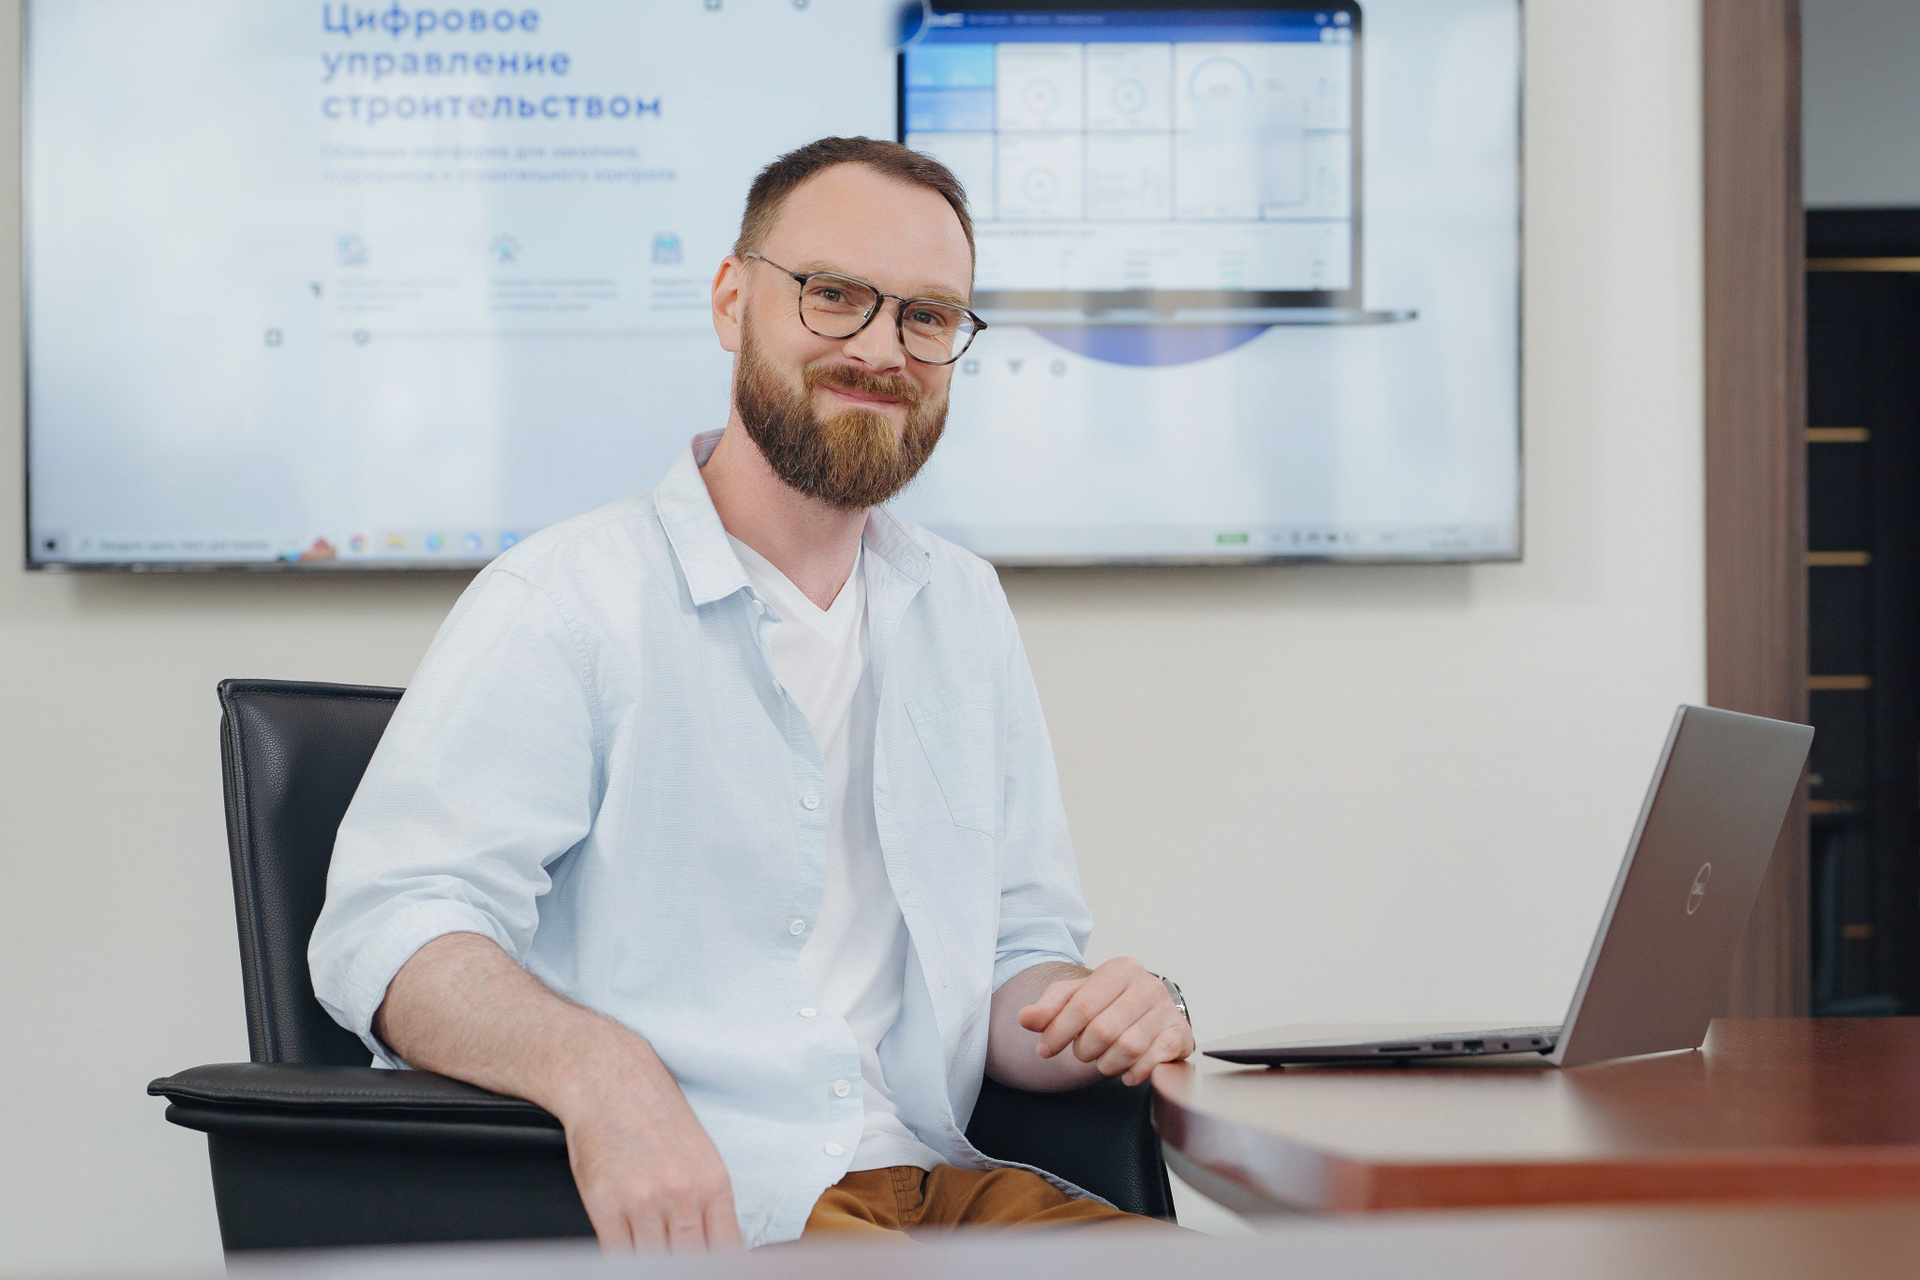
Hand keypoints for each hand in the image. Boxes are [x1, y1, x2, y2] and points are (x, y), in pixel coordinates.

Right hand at [555, 1030, 742, 1252]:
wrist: (610, 1080)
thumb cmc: (655, 1115)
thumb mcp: (700, 1155)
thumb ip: (710, 1204)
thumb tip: (720, 1249)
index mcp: (713, 1184)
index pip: (725, 1252)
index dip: (719, 1270)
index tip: (712, 1271)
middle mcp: (682, 1196)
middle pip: (690, 1262)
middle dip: (685, 1268)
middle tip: (679, 1262)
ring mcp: (642, 1202)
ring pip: (654, 1263)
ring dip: (653, 1264)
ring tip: (653, 1255)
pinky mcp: (605, 1205)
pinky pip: (618, 1256)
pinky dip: (624, 1262)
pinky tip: (628, 1256)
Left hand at [1016, 957, 1194, 1086]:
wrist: (1147, 1009)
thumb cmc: (1108, 1003)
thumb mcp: (1074, 998)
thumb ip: (1048, 1008)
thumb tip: (1025, 1019)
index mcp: (1120, 969)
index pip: (1082, 1005)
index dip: (1057, 1032)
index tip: (1044, 1049)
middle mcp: (1147, 985)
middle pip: (1103, 1030)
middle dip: (1084, 1050)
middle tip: (1082, 1052)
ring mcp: (1167, 1009)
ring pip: (1127, 1048)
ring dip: (1107, 1064)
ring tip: (1103, 1060)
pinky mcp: (1180, 1034)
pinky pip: (1154, 1060)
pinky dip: (1135, 1072)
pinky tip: (1126, 1071)